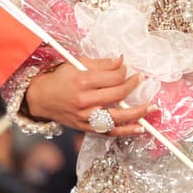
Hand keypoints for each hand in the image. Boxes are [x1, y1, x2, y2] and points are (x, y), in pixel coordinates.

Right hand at [24, 56, 154, 135]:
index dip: (124, 72)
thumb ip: (101, 63)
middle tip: (140, 79)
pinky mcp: (86, 127)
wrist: (41, 98)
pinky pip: (110, 131)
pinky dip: (126, 130)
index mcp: (83, 81)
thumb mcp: (76, 64)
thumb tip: (121, 61)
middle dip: (133, 85)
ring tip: (151, 107)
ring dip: (138, 112)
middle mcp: (85, 101)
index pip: (113, 77)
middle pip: (118, 94)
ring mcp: (86, 117)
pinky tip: (139, 128)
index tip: (127, 69)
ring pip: (118, 116)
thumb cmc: (59, 79)